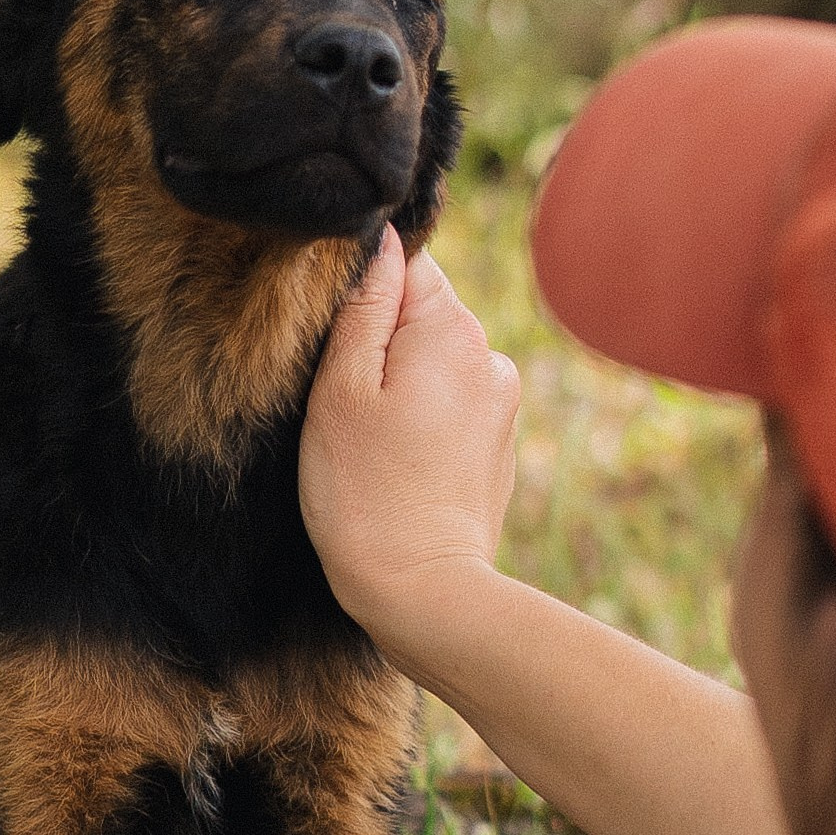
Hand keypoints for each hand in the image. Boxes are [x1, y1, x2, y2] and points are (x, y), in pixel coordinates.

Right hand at [301, 232, 520, 671]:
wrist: (423, 593)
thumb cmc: (362, 493)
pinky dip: (422, 421)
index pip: (406, 262)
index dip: (361, 289)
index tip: (334, 340)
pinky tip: (398, 465)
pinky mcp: (498, 445)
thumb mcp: (339, 392)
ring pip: (434, 363)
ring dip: (401, 385)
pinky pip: (450, 406)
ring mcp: (501, 404)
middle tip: (344, 403)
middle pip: (422, 314)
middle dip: (381, 341)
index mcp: (452, 331)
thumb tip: (379, 241)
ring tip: (371, 442)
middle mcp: (490, 357)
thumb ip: (361, 309)